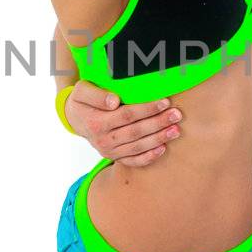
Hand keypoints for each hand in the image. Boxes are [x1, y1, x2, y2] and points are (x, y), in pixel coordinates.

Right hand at [65, 81, 181, 165]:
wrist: (75, 118)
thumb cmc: (82, 100)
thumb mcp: (82, 91)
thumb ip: (97, 95)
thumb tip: (114, 101)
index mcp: (96, 123)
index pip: (126, 115)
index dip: (147, 109)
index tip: (164, 101)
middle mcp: (102, 140)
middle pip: (136, 132)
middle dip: (158, 123)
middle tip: (176, 115)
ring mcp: (109, 151)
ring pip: (137, 147)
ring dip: (158, 139)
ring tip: (176, 130)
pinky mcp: (114, 158)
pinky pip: (133, 161)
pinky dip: (148, 157)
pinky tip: (163, 149)